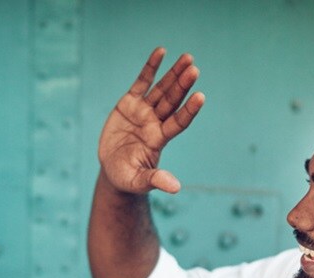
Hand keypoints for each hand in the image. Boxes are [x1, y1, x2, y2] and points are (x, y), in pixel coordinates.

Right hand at [98, 48, 204, 195]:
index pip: (179, 122)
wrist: (113, 169)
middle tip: (194, 69)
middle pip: (173, 101)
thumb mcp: (138, 181)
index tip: (201, 96)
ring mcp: (144, 111)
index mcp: (159, 139)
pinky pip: (142, 82)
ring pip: (162, 89)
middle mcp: (156, 122)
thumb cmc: (127, 177)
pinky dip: (151, 68)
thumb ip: (155, 180)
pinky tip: (161, 52)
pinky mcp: (130, 103)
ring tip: (188, 58)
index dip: (188, 110)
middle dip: (183, 85)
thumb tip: (176, 188)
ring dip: (174, 74)